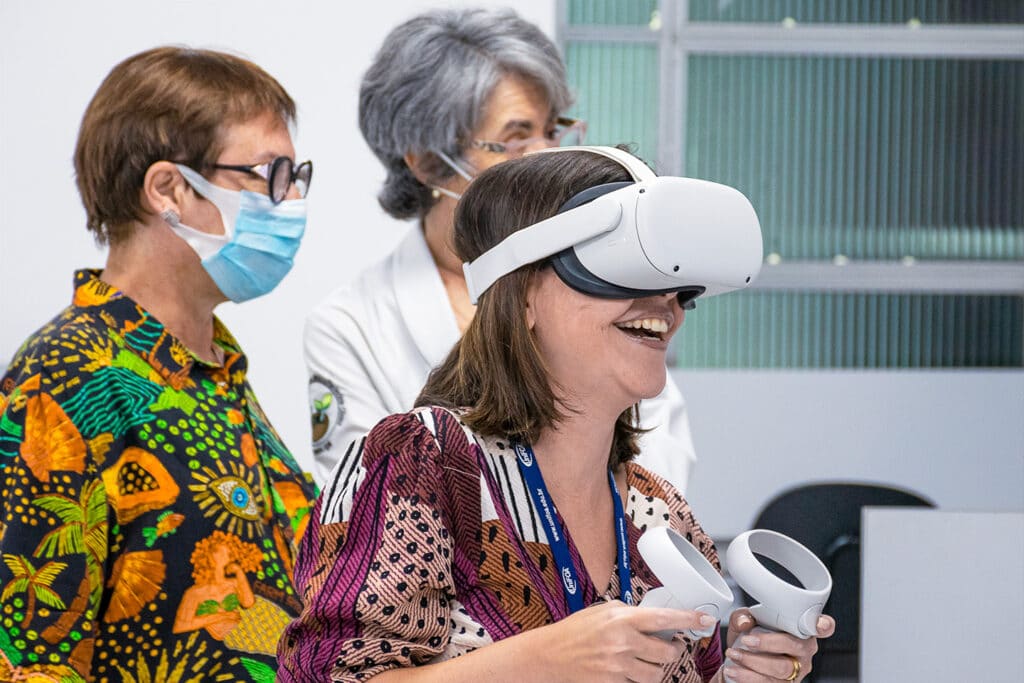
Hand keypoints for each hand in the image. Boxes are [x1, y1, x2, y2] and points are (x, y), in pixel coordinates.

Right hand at [538, 600, 717, 682]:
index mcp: (621, 618)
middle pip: (667, 653)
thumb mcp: (601, 611)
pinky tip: (627, 670)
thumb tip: (653, 618)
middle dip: (671, 651)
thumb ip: (628, 613)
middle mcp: (622, 642)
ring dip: (655, 668)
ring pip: (656, 674)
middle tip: (665, 646)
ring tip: (644, 660)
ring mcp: (618, 666)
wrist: (549, 656)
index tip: (706, 619)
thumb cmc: (574, 631)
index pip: (664, 618)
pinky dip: (637, 679)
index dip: (689, 618)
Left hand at [720, 609, 835, 681]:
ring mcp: (796, 672)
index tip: (820, 624)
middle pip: (795, 647)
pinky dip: (747, 677)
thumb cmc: (750, 637)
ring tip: (734, 655)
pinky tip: (734, 670)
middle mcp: (803, 653)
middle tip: (747, 641)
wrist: (738, 661)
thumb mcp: (744, 621)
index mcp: (800, 631)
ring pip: (781, 669)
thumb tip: (745, 622)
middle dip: (768, 644)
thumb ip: (743, 616)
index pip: (821, 627)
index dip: (823, 625)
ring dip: (753, 662)